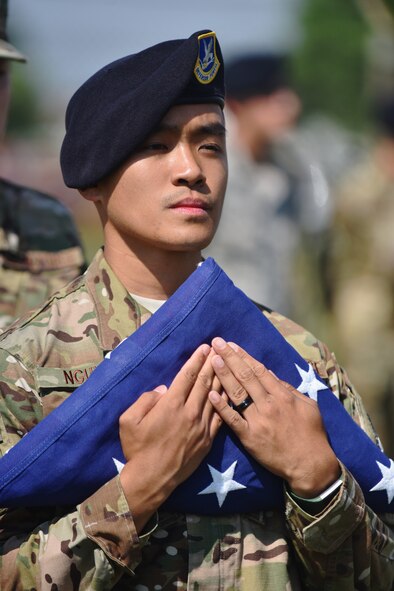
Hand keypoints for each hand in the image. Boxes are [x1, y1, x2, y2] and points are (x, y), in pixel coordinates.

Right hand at [119, 344, 221, 530]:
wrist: (151, 480)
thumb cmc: (137, 449)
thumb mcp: (129, 420)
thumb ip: (145, 399)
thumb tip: (163, 388)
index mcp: (170, 405)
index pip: (187, 376)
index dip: (196, 360)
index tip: (204, 347)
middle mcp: (189, 413)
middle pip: (204, 382)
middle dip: (212, 362)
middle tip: (220, 348)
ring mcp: (201, 427)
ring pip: (215, 396)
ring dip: (221, 377)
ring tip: (227, 363)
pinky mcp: (208, 440)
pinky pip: (220, 416)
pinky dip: (226, 401)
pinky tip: (230, 391)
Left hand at [208, 338, 339, 497]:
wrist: (310, 464)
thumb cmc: (312, 434)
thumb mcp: (308, 406)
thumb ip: (289, 389)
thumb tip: (272, 375)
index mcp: (282, 395)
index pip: (259, 370)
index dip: (244, 356)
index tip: (232, 345)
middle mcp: (268, 404)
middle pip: (245, 376)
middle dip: (230, 358)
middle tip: (217, 343)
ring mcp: (258, 420)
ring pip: (237, 393)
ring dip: (223, 375)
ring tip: (212, 360)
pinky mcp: (249, 437)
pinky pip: (232, 419)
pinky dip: (221, 406)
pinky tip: (210, 394)